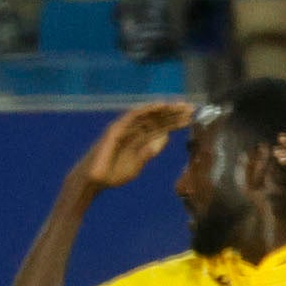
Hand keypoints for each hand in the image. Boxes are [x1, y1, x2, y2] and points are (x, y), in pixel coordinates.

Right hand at [76, 100, 192, 189]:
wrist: (94, 180)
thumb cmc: (113, 174)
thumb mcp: (137, 164)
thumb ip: (149, 151)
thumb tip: (165, 137)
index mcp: (140, 141)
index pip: (161, 128)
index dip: (175, 122)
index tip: (191, 117)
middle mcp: (133, 132)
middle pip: (157, 120)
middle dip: (174, 114)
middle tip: (191, 108)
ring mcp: (124, 129)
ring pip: (147, 116)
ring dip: (164, 109)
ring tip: (179, 105)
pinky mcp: (116, 129)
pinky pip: (132, 116)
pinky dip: (146, 109)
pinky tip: (160, 105)